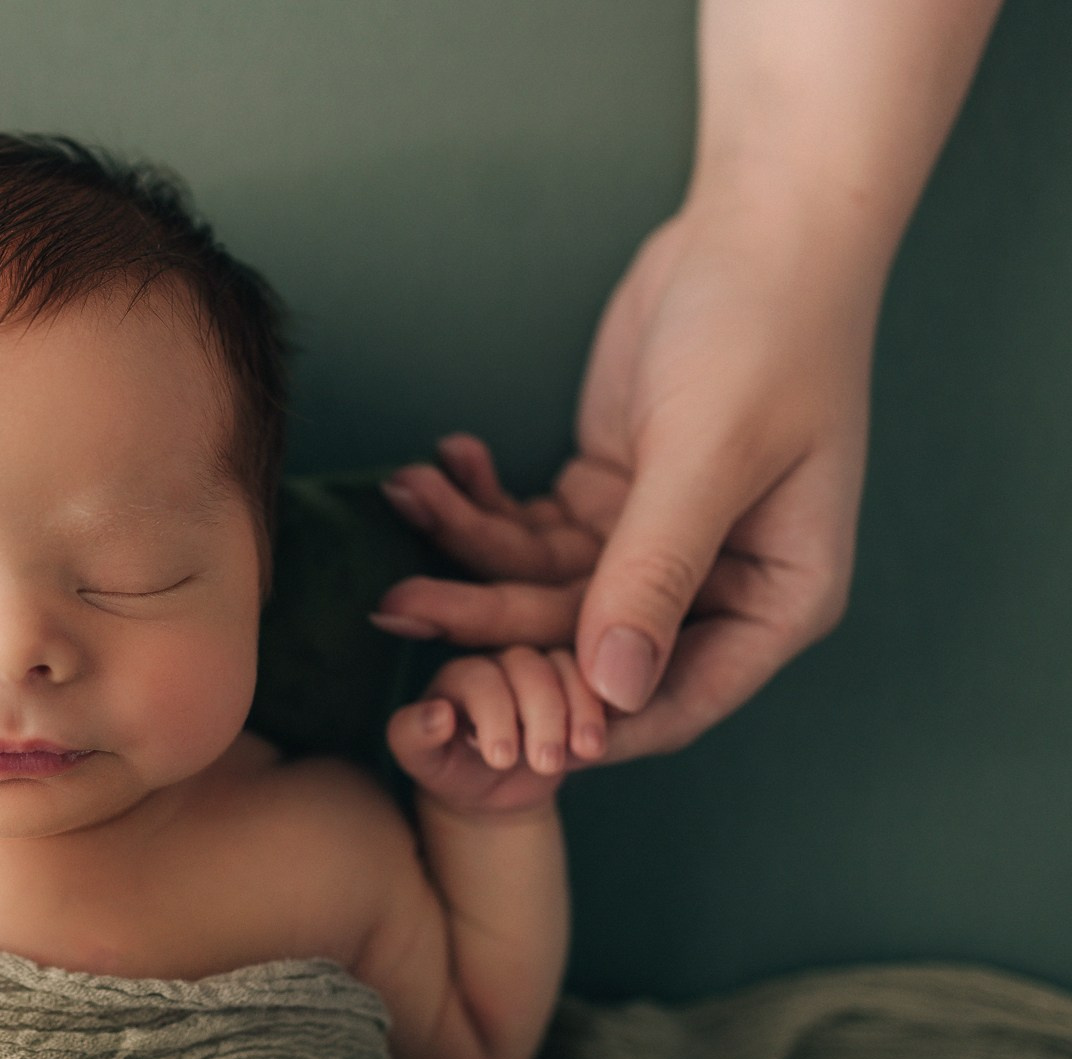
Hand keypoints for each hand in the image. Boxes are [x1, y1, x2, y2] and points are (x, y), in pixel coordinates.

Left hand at [373, 206, 872, 760]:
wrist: (758, 226)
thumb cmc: (764, 333)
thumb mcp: (709, 456)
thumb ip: (655, 573)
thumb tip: (610, 691)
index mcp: (776, 601)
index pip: (674, 700)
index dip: (580, 717)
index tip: (486, 715)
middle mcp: (718, 587)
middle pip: (585, 641)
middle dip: (488, 619)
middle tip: (397, 603)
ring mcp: (656, 544)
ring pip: (541, 584)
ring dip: (468, 545)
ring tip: (406, 498)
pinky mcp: (606, 497)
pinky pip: (528, 529)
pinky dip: (480, 502)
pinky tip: (436, 466)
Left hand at [387, 646, 606, 818]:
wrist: (494, 790)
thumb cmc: (451, 770)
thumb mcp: (423, 762)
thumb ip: (413, 738)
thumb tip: (438, 714)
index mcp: (460, 675)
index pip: (479, 678)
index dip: (493, 714)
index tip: (500, 758)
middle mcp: (501, 662)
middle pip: (527, 665)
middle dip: (541, 712)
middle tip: (543, 762)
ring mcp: (543, 670)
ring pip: (566, 667)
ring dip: (578, 708)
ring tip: (582, 752)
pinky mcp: (576, 686)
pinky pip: (596, 681)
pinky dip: (602, 709)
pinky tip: (597, 743)